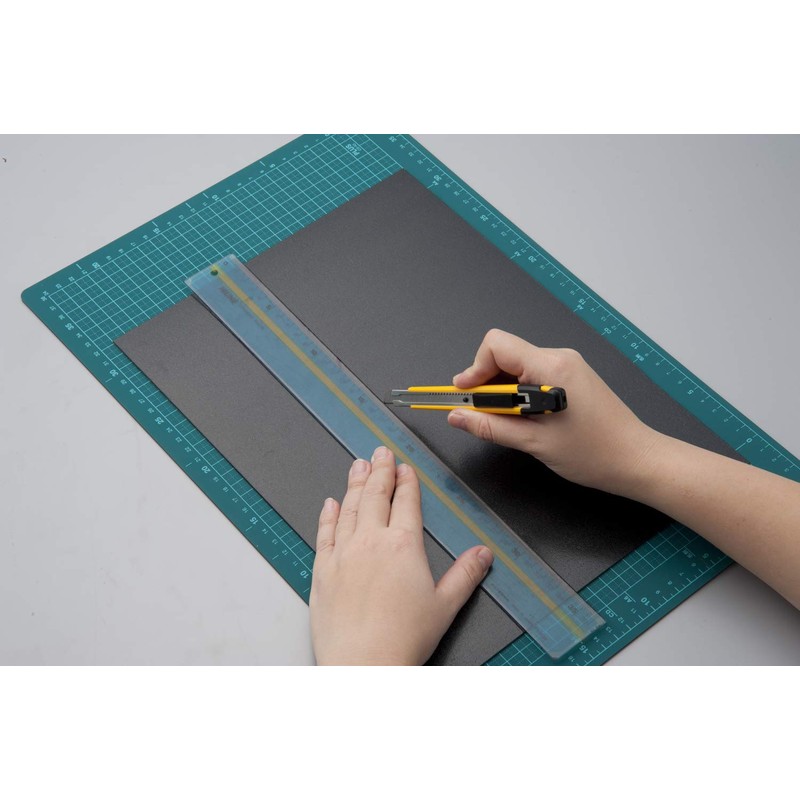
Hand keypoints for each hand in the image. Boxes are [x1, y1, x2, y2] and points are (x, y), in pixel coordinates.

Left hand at [310, 446, 493, 664]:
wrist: (363, 664)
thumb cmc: (404, 638)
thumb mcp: (445, 606)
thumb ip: (465, 575)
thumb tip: (483, 553)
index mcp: (403, 546)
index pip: (406, 503)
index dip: (406, 482)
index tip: (405, 468)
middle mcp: (371, 542)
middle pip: (375, 496)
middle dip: (379, 471)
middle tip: (380, 452)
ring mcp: (343, 553)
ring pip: (349, 508)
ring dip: (354, 483)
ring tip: (357, 465)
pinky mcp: (323, 569)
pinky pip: (325, 533)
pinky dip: (328, 515)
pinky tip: (330, 503)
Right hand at [447, 329, 659, 495]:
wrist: (635, 459)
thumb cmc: (594, 453)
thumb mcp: (533, 442)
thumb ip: (490, 426)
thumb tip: (457, 416)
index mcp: (551, 367)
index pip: (497, 346)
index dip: (474, 369)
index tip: (465, 396)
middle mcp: (559, 357)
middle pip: (504, 355)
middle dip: (486, 383)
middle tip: (483, 414)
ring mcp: (567, 364)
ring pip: (517, 366)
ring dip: (503, 390)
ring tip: (510, 421)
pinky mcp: (571, 374)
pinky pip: (532, 373)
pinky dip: (519, 392)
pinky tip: (526, 417)